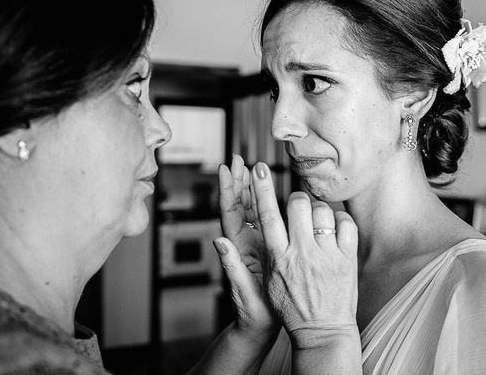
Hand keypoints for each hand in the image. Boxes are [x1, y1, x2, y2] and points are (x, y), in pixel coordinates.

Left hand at [215, 154, 277, 336]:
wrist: (261, 326)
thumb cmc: (252, 313)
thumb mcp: (243, 291)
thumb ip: (231, 267)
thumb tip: (218, 242)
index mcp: (236, 248)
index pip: (229, 213)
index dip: (227, 190)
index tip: (226, 168)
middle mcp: (243, 242)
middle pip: (238, 205)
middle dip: (238, 181)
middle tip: (239, 158)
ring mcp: (253, 244)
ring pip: (250, 210)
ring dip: (250, 188)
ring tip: (250, 167)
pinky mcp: (265, 249)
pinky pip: (263, 221)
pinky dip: (264, 203)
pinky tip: (267, 192)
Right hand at [251, 162, 358, 348]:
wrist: (323, 332)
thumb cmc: (292, 308)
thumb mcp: (263, 285)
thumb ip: (241, 260)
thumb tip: (218, 240)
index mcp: (278, 257)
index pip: (266, 214)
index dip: (260, 188)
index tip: (258, 168)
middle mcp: (301, 252)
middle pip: (297, 205)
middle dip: (297, 199)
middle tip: (299, 207)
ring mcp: (326, 255)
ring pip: (322, 211)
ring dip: (319, 211)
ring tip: (318, 223)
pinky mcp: (346, 259)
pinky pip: (346, 224)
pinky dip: (341, 221)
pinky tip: (336, 230)